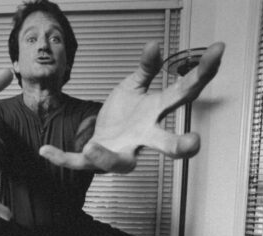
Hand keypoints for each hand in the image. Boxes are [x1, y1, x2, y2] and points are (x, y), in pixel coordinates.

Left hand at [39, 41, 224, 172]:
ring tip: (91, 147)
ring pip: (119, 163)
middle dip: (178, 146)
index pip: (182, 95)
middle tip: (192, 143)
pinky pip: (77, 162)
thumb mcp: (134, 87)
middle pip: (163, 144)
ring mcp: (119, 152)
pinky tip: (45, 150)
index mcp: (154, 115)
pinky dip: (62, 158)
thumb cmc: (124, 115)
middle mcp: (141, 139)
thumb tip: (154, 46)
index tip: (218, 51)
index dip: (201, 73)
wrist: (103, 137)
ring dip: (106, 157)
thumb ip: (145, 69)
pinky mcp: (94, 160)